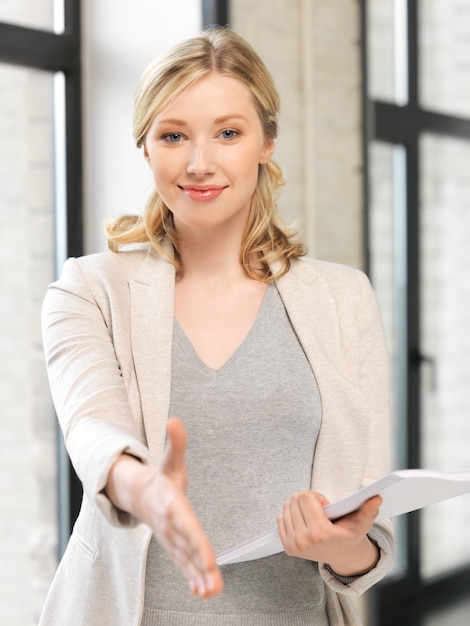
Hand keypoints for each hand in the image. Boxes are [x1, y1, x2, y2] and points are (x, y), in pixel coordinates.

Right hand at [106, 418, 222, 597]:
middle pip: (188, 548)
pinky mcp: (174, 546)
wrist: (138, 495)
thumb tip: (175, 420)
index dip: (198, 543)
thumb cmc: (161, 478)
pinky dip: (193, 578)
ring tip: (211, 593)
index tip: (209, 560)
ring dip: (198, 578)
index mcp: (172, 504)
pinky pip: (183, 564)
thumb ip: (176, 442)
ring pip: (186, 561)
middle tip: (214, 586)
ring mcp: (171, 539)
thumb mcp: (171, 459)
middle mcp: (171, 525)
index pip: (187, 525)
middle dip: (200, 567)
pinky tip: (204, 592)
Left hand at [277, 490, 381, 576]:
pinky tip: (305, 522)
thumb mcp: (361, 524)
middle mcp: (304, 540)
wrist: (343, 558)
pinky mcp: (287, 547)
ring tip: (313, 516)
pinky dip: (291, 516)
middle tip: (320, 511)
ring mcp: (294, 545)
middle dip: (307, 500)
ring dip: (299, 507)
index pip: (305, 497)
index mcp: (320, 533)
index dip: (317, 497)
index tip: (326, 506)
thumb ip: (369, 511)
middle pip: (294, 500)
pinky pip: (280, 518)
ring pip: (286, 507)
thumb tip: (377, 497)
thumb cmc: (350, 536)